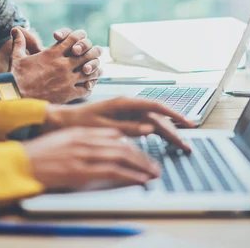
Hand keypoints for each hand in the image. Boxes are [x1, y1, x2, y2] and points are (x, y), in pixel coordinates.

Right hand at [10, 27, 103, 103]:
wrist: (16, 96)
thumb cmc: (16, 77)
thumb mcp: (17, 56)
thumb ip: (20, 42)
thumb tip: (16, 29)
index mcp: (52, 54)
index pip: (73, 39)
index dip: (80, 37)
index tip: (80, 41)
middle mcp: (62, 65)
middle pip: (86, 55)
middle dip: (90, 54)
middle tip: (91, 57)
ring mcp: (67, 80)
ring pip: (90, 72)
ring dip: (93, 71)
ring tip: (92, 72)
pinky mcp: (68, 94)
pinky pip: (86, 89)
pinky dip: (88, 87)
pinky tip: (86, 87)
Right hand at [23, 128, 160, 190]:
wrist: (21, 162)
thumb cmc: (40, 154)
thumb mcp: (63, 140)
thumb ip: (84, 140)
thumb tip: (105, 142)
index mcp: (81, 132)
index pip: (114, 135)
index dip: (132, 144)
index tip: (141, 153)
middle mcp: (84, 140)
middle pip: (122, 146)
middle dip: (141, 157)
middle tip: (154, 165)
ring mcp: (83, 154)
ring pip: (121, 157)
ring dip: (140, 166)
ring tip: (152, 174)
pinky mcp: (81, 171)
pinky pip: (111, 171)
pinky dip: (129, 176)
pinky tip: (139, 180)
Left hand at [43, 97, 195, 151]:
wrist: (61, 120)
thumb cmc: (78, 121)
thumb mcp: (102, 127)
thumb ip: (127, 128)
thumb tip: (149, 129)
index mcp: (123, 103)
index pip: (155, 107)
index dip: (173, 115)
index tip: (188, 124)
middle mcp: (127, 106)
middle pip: (157, 118)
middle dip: (173, 131)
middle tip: (187, 146)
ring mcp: (126, 112)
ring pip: (152, 123)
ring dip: (167, 133)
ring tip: (180, 146)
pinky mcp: (123, 120)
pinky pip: (144, 126)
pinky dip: (156, 134)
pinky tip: (164, 141)